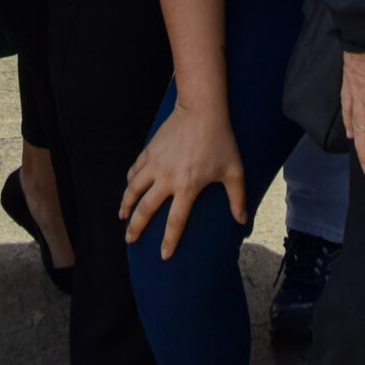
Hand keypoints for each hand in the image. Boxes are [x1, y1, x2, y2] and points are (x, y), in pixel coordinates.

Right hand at [120, 101, 245, 256]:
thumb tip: (242, 222)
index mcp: (187, 187)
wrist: (201, 110)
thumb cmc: (220, 140)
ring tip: (122, 216)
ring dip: (125, 204)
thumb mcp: (233, 170)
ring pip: (133, 189)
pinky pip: (135, 169)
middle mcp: (167, 178)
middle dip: (136, 227)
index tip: (163, 255)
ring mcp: (155, 163)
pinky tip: (128, 186)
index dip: (169, 241)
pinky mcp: (150, 150)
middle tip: (130, 240)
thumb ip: (237, 198)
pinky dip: (129, 180)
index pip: (175, 221)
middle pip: (146, 209)